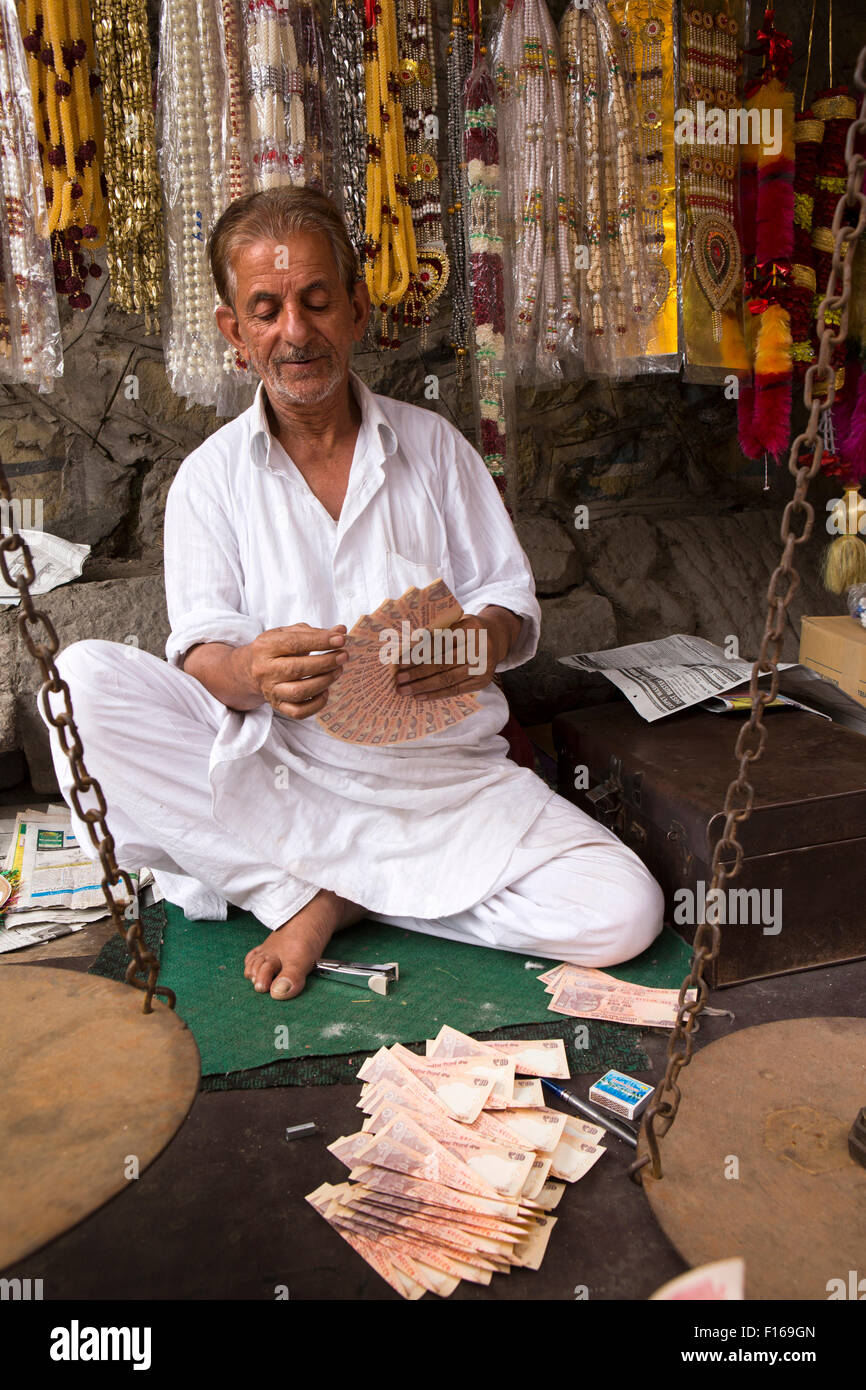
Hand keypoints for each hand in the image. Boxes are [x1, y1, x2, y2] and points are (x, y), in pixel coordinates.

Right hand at [245, 623, 347, 718]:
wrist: (250, 669)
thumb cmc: (275, 649)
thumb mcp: (288, 633)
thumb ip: (314, 632)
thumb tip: (341, 631)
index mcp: (266, 646)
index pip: (294, 643)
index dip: (320, 641)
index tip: (341, 640)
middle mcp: (265, 670)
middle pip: (298, 668)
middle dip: (325, 662)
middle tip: (343, 656)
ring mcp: (271, 690)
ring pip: (299, 692)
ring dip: (324, 681)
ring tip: (338, 670)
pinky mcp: (278, 706)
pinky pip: (299, 712)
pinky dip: (317, 704)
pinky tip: (325, 691)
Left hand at [393, 607, 518, 698]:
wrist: (496, 637)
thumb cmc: (467, 629)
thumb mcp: (455, 621)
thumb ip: (437, 631)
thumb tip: (405, 648)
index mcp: (471, 627)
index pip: (441, 643)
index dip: (420, 653)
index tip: (401, 662)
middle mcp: (480, 647)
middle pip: (443, 663)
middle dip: (418, 673)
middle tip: (399, 679)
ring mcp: (484, 666)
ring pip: (448, 679)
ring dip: (423, 686)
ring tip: (405, 690)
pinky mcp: (483, 681)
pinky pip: (456, 690)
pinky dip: (436, 694)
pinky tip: (420, 696)